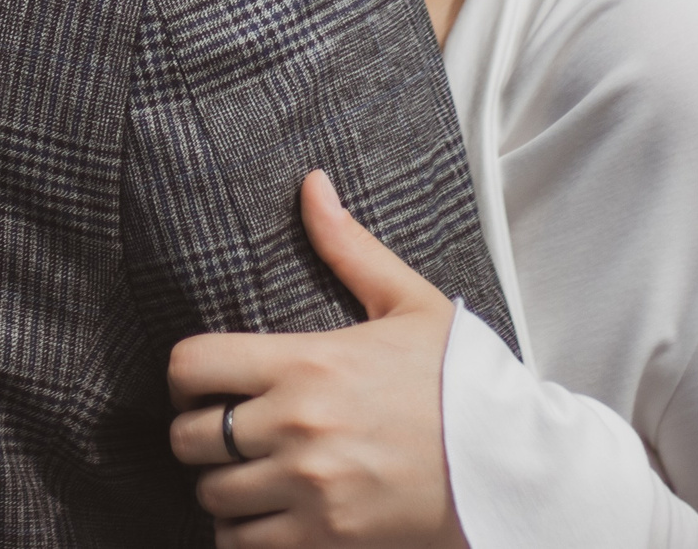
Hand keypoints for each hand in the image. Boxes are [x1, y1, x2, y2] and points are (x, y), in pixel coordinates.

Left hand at [167, 170, 466, 547]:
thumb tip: (312, 184)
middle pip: (188, 437)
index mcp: (307, 362)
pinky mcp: (327, 538)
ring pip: (210, 495)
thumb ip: (348, 247)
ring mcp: (310, 488)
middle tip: (223, 429)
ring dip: (220, 484)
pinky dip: (240, 532)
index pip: (191, 366)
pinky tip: (264, 512)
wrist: (513, 465)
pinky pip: (241, 544)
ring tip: (247, 472)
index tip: (204, 382)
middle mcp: (297, 426)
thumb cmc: (461, 382)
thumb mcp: (408, 304)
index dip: (185, 375)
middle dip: (197, 431)